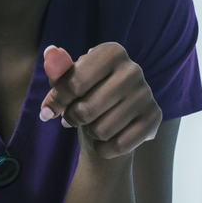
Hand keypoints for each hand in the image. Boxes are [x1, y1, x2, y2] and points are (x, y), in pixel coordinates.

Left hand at [38, 43, 162, 160]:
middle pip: (86, 110)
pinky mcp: (154, 118)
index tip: (47, 111)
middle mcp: (133, 70)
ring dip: (90, 133)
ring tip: (92, 125)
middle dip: (72, 118)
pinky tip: (104, 141)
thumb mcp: (70, 81)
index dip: (56, 101)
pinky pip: (119, 145)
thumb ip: (59, 69)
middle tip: (73, 117)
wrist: (114, 119)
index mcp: (112, 52)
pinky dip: (104, 149)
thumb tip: (51, 53)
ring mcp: (146, 94)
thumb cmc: (87, 94)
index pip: (74, 82)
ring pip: (101, 130)